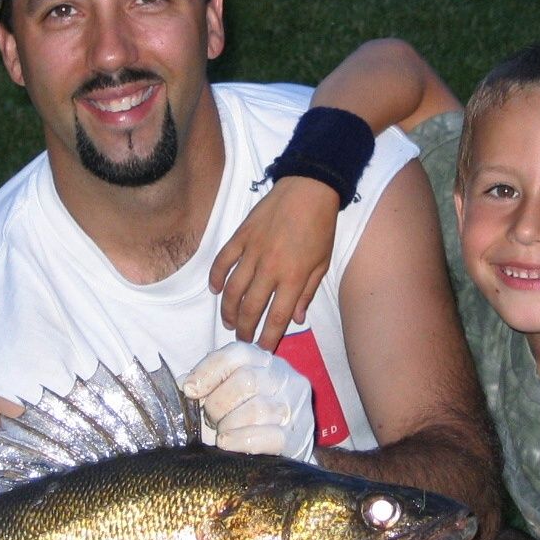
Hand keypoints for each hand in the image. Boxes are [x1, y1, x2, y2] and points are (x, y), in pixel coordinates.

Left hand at [182, 343, 316, 462]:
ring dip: (229, 424)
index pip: (237, 353)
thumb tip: (185, 385)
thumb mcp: (227, 392)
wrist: (281, 450)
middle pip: (246, 380)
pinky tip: (227, 443)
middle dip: (219, 403)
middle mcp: (283, 376)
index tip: (190, 390)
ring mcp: (294, 406)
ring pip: (257, 409)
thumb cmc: (245, 417)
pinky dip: (241, 440)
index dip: (209, 370)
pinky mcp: (298, 436)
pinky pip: (269, 436)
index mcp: (263, 360)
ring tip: (221, 433)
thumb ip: (207, 385)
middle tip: (210, 419)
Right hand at [209, 177, 337, 351]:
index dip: (268, 339)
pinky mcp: (240, 236)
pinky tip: (216, 291)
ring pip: (232, 290)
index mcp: (293, 277)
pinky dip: (216, 278)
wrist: (309, 189)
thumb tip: (296, 319)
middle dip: (245, 330)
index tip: (263, 350)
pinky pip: (222, 262)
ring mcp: (252, 251)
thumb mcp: (322, 263)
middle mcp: (270, 268)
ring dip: (228, 311)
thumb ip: (307, 292)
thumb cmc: (320, 227)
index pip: (276, 318)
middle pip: (250, 308)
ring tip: (229, 322)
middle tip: (243, 340)